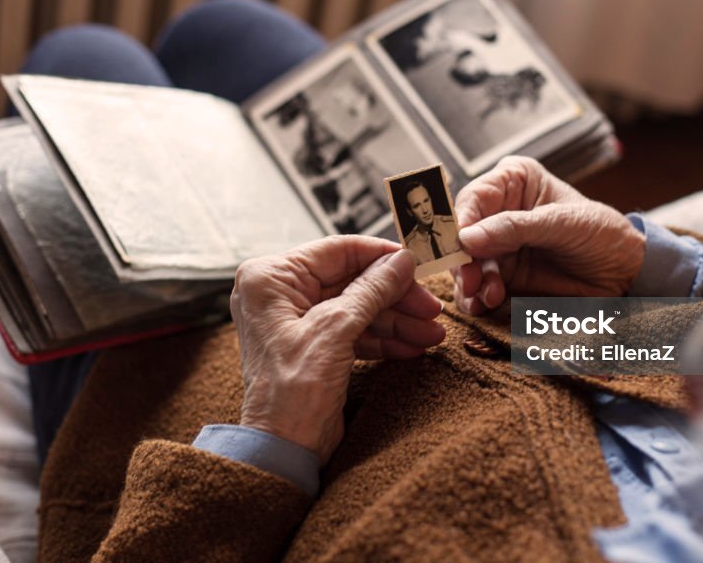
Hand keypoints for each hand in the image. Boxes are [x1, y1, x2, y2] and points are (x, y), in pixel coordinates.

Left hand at [230, 236, 444, 463]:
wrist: (282, 451)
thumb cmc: (291, 392)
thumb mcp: (335, 331)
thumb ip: (371, 290)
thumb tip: (402, 261)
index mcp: (270, 278)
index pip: (337, 251)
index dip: (382, 256)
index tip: (417, 263)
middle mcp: (278, 294)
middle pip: (351, 280)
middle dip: (395, 297)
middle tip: (431, 308)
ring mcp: (295, 321)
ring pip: (357, 307)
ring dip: (396, 320)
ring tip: (431, 333)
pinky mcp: (312, 346)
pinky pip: (353, 331)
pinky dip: (382, 339)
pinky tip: (411, 347)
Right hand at [452, 156, 644, 313]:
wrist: (626, 273)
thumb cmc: (601, 233)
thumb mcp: (561, 224)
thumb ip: (514, 228)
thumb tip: (467, 237)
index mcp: (512, 182)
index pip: (473, 198)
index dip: (460, 221)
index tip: (459, 245)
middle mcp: (498, 212)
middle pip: (461, 234)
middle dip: (462, 259)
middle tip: (470, 280)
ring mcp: (497, 246)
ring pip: (464, 264)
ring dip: (469, 282)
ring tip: (488, 295)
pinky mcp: (502, 276)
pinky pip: (476, 288)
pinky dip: (476, 298)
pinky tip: (486, 303)